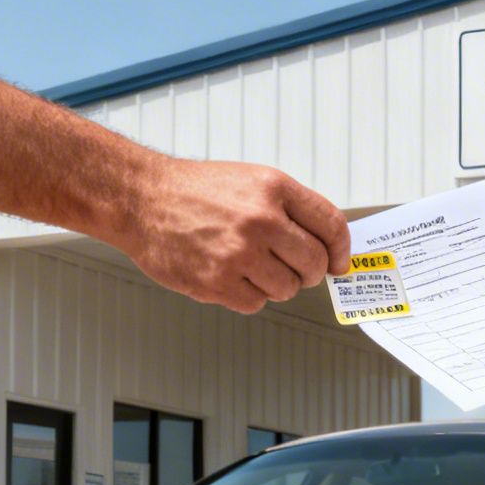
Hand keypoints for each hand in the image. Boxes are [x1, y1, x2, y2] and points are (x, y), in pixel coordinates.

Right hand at [120, 159, 350, 313]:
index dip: (341, 250)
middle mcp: (261, 220)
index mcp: (274, 189)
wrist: (142, 199)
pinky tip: (228, 275)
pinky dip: (247, 296)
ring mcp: (239, 253)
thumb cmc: (196, 191)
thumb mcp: (252, 181)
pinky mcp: (217, 282)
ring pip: (287, 289)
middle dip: (308, 272)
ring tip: (249, 266)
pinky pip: (256, 304)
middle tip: (291, 268)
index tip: (339, 263)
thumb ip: (291, 210)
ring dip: (275, 284)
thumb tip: (328, 247)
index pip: (331, 226)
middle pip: (314, 264)